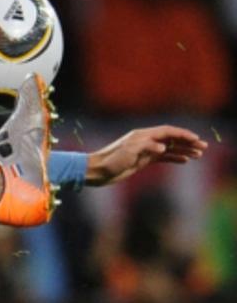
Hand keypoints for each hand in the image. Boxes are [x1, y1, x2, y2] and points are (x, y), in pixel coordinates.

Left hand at [85, 125, 206, 186]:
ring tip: (198, 155)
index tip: (196, 139)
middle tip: (203, 147)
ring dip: (184, 150)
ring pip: (169, 148)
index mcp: (142, 135)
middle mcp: (145, 140)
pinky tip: (184, 160)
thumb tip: (164, 148)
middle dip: (188, 142)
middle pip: (171, 139)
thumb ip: (147, 147)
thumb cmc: (111, 160)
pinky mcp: (143, 160)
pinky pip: (163, 157)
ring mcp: (145, 150)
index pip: (167, 131)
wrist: (98, 171)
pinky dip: (174, 158)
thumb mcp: (128, 152)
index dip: (182, 134)